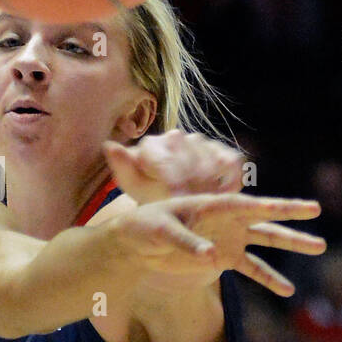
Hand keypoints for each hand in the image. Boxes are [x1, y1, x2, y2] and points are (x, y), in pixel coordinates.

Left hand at [104, 131, 243, 203]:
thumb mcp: (133, 185)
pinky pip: (232, 162)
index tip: (175, 198)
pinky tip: (221, 193)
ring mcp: (202, 143)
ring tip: (203, 201)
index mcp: (152, 144)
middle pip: (190, 162)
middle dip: (191, 185)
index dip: (173, 181)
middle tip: (191, 204)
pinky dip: (230, 179)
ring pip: (211, 162)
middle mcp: (177, 137)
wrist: (171, 198)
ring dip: (209, 184)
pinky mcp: (224, 151)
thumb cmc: (148, 193)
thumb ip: (122, 167)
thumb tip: (108, 144)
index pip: (166, 160)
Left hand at [115, 193, 324, 296]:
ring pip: (266, 240)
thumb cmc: (145, 227)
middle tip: (316, 209)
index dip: (268, 205)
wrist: (136, 243)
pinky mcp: (224, 259)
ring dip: (292, 244)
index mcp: (212, 205)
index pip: (245, 204)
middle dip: (290, 213)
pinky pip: (252, 269)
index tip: (292, 208)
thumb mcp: (161, 231)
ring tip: (320, 247)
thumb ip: (187, 242)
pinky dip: (269, 279)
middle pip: (264, 216)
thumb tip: (211, 256)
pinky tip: (288, 289)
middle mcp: (226, 219)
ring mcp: (228, 238)